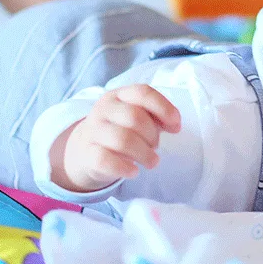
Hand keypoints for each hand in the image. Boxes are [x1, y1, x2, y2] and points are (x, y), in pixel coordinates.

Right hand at [58, 84, 180, 191]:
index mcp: (119, 95)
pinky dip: (125, 168)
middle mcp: (103, 109)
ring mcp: (93, 131)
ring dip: (144, 153)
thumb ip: (157, 117)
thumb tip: (175, 124)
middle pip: (135, 117)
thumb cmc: (120, 129)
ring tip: (152, 161)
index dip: (163, 108)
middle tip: (156, 146)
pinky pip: (106, 160)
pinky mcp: (87, 153)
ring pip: (123, 140)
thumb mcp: (138, 117)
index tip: (176, 126)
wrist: (86, 149)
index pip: (143, 93)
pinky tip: (134, 171)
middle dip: (153, 135)